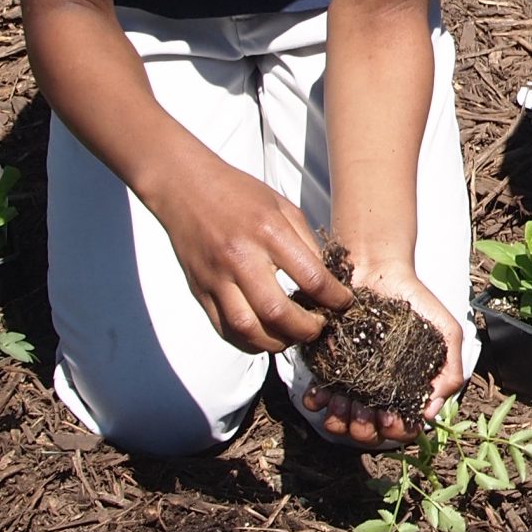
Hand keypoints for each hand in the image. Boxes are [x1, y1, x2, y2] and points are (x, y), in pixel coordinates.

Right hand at [146, 160, 345, 356]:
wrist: (186, 188)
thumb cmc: (239, 194)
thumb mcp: (283, 207)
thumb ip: (306, 244)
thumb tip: (327, 280)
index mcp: (268, 232)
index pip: (311, 278)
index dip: (335, 298)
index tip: (344, 303)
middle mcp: (240, 257)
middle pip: (278, 313)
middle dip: (308, 329)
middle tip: (320, 326)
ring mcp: (216, 278)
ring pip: (248, 329)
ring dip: (277, 343)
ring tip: (294, 336)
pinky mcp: (200, 291)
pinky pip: (224, 329)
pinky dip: (249, 341)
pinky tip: (267, 336)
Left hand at [302, 255, 465, 444]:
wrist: (378, 271)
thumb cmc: (416, 301)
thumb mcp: (446, 332)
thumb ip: (450, 370)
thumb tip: (429, 412)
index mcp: (407, 388)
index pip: (401, 427)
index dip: (395, 430)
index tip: (391, 416)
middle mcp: (379, 391)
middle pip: (368, 432)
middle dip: (364, 430)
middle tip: (365, 412)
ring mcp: (352, 381)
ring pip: (341, 422)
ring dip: (339, 422)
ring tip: (342, 403)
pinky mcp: (327, 367)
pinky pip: (318, 398)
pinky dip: (317, 403)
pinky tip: (321, 395)